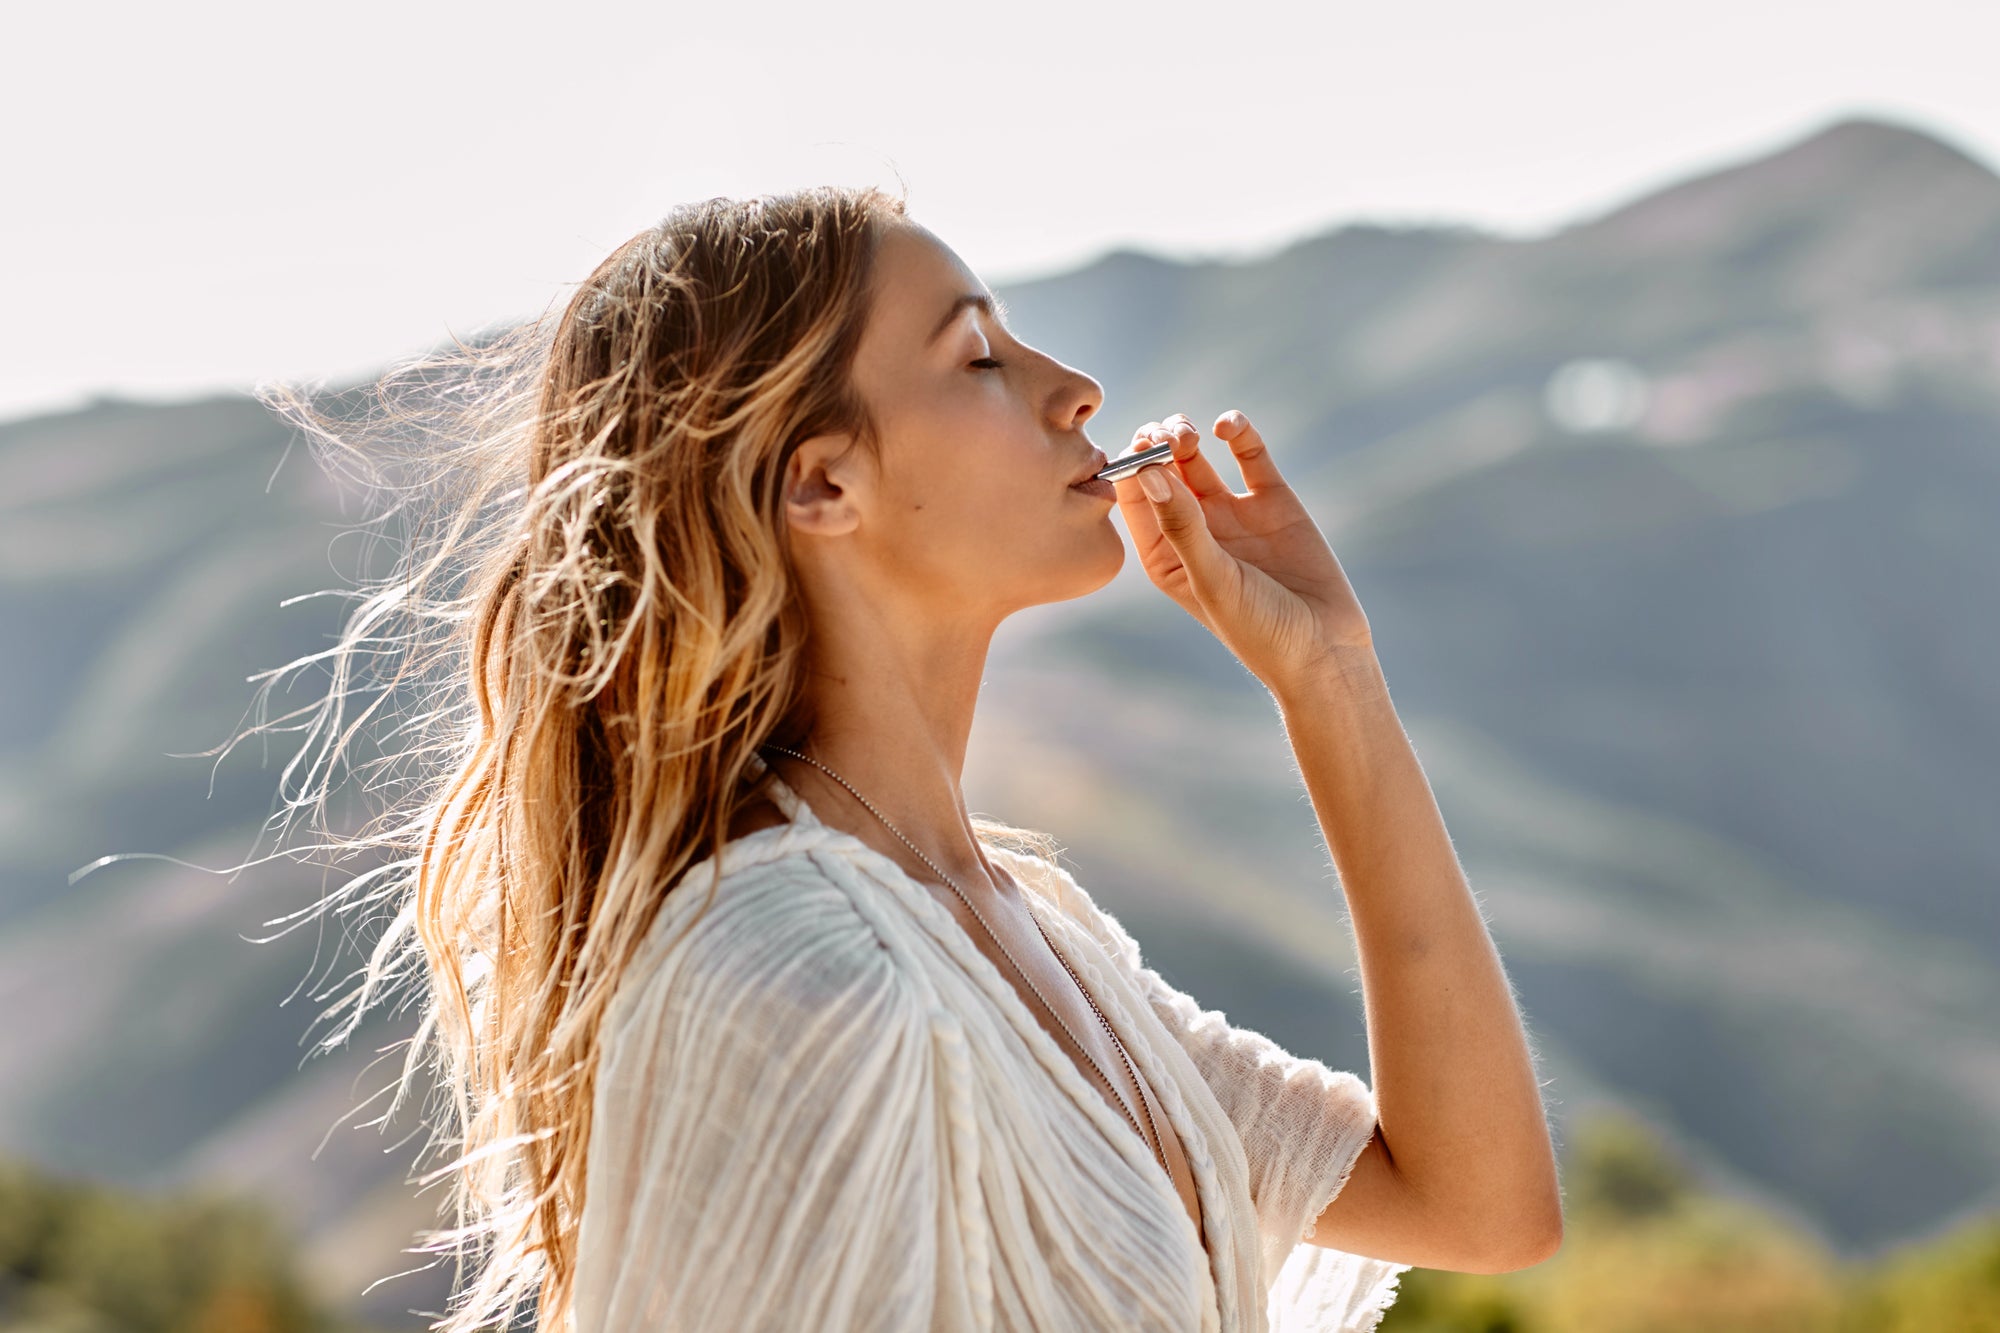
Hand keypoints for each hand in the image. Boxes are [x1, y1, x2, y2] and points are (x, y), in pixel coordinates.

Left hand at [1111, 411, 1374, 695]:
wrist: (1324, 648)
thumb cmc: (1258, 629)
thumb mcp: (1213, 579)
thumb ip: (1182, 526)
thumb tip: (1148, 472)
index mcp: (1163, 554)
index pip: (1134, 499)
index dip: (1132, 467)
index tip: (1141, 450)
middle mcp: (1192, 528)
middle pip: (1161, 470)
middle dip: (1158, 444)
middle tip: (1166, 436)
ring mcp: (1231, 512)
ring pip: (1197, 457)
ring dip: (1187, 436)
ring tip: (1190, 434)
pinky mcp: (1272, 500)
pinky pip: (1249, 455)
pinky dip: (1237, 433)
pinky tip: (1227, 425)